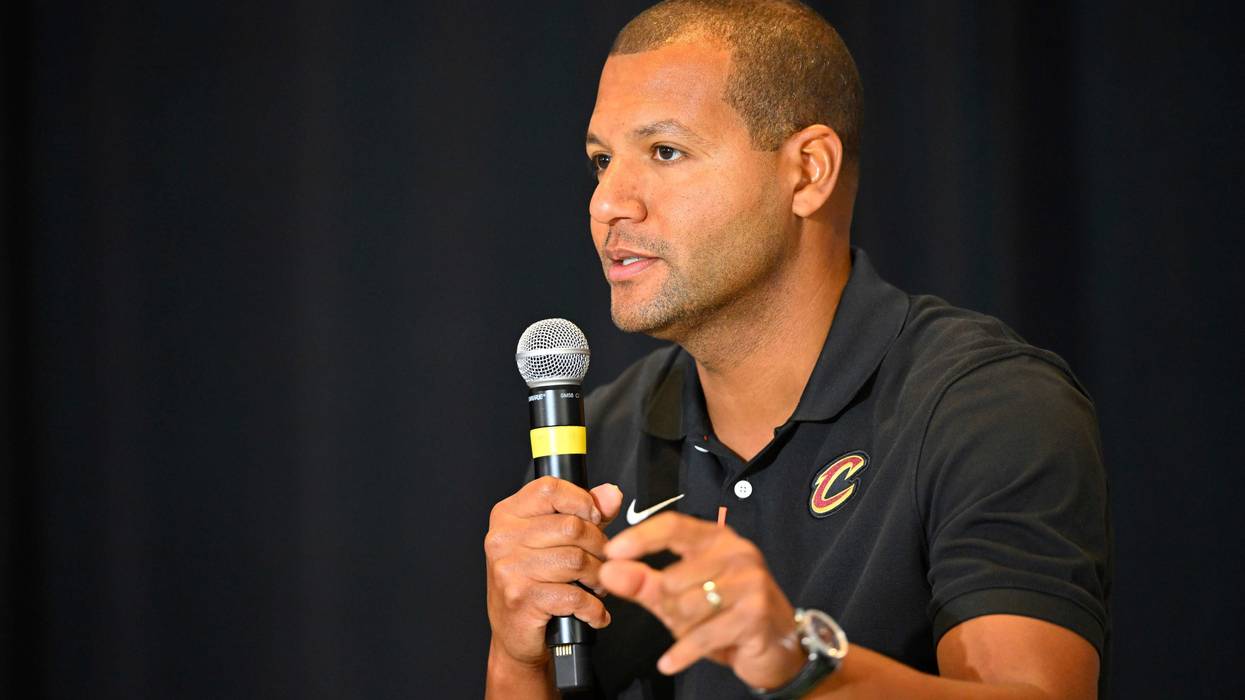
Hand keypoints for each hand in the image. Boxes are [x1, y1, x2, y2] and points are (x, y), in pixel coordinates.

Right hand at [484, 476, 623, 667]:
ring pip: (577, 560)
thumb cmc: (533, 582)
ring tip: (597, 585)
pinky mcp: (522, 598)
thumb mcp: (553, 540)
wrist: (513, 633)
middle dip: (598, 547)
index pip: (549, 489)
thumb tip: (611, 495)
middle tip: (601, 561)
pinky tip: (594, 611)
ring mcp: (510, 568)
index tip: (596, 517)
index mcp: (508, 515)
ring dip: (598, 577)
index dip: (581, 500)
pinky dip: (593, 608)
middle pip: (572, 527)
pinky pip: (575, 596)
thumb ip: (584, 514)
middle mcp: (503, 538)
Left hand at [599, 512, 804, 689]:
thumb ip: (643, 582)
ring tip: (697, 631)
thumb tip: (609, 571)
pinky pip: (702, 634)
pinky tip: (670, 661)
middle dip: (668, 607)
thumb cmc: (727, 614)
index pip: (673, 526)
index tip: (612, 552)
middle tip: (683, 618)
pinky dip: (682, 652)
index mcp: (716, 538)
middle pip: (673, 577)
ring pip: (686, 606)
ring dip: (682, 628)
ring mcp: (749, 582)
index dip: (641, 537)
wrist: (778, 646)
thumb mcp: (679, 596)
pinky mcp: (755, 614)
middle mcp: (736, 553)